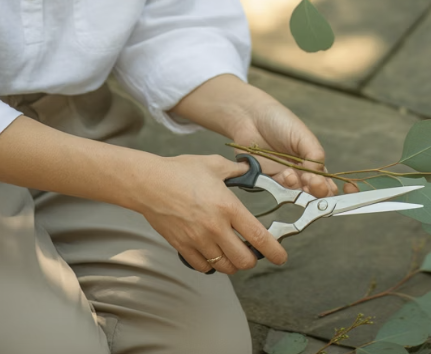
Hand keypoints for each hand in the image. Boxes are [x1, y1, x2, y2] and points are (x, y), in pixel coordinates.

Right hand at [134, 153, 287, 274]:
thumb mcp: (214, 164)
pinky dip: (210, 265)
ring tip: (233, 253)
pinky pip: (202, 267)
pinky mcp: (182, 247)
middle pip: (243, 260)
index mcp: (228, 207)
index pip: (257, 236)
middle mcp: (215, 228)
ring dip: (232, 264)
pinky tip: (212, 254)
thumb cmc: (181, 171)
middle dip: (252, 260)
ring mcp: (198, 240)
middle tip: (253, 252)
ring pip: (223, 267)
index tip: (281, 257)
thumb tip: (248, 169)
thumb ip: (236, 170)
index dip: (273, 250)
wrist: (149, 183)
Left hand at [228, 95, 358, 197]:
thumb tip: (320, 177)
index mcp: (313, 161)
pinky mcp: (266, 180)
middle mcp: (300, 172)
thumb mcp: (303, 136)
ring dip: (299, 188)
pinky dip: (283, 185)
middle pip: (313, 192)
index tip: (335, 188)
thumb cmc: (279, 121)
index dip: (333, 189)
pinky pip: (277, 189)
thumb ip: (315, 156)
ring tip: (294, 176)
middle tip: (315, 186)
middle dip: (317, 192)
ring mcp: (283, 177)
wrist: (250, 116)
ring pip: (296, 193)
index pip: (327, 181)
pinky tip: (284, 175)